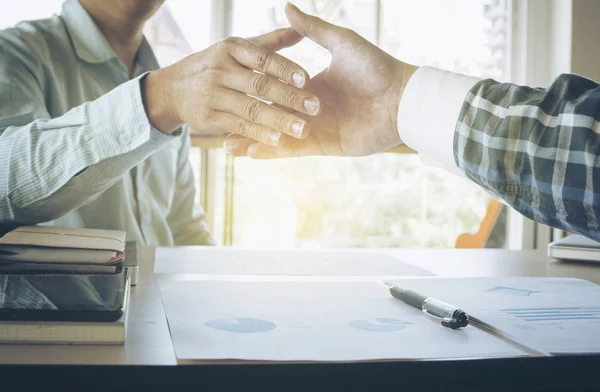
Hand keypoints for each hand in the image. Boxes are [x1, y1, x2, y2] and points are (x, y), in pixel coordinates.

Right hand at [141, 27, 320, 145]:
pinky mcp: (209, 119)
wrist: (171, 89)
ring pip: (251, 109)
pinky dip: (257, 134)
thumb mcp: (237, 48)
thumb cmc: (215, 66)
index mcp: (232, 48)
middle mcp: (220, 70)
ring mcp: (213, 95)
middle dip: (289, 97)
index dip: (284, 68)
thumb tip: (300, 27)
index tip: (307, 78)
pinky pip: (238, 127)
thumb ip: (271, 42)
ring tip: (303, 129)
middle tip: (316, 107)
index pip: (262, 58)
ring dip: (278, 120)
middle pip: (259, 85)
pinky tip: (278, 141)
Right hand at [224, 2, 417, 157]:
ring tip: (226, 145)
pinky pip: (292, 150)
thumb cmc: (376, 68)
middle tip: (219, 125)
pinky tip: (251, 153)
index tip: (228, 90)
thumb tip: (286, 7)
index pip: (273, 89)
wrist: (401, 98)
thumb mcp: (341, 42)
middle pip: (269, 115)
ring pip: (276, 135)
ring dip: (252, 140)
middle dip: (245, 120)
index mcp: (309, 85)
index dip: (251, 91)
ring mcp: (314, 128)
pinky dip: (272, 153)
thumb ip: (313, 28)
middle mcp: (308, 108)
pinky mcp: (323, 145)